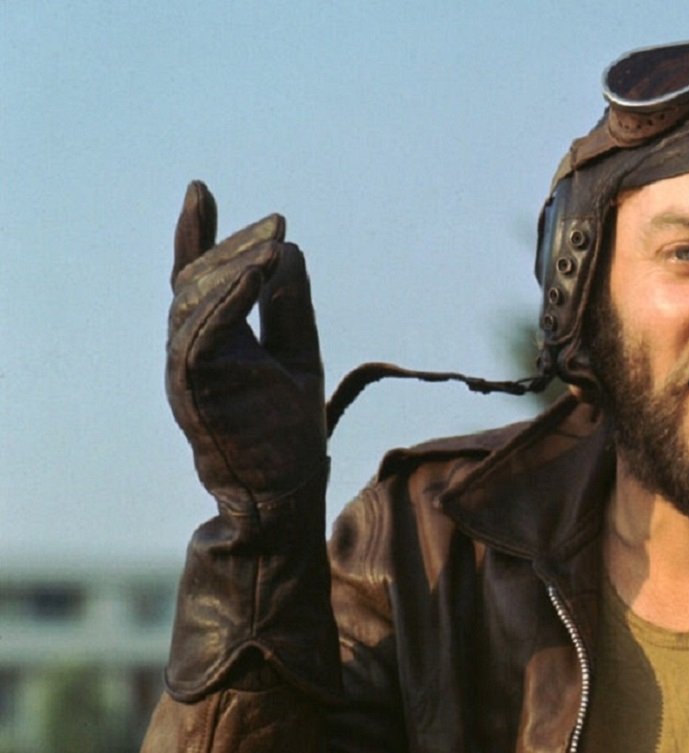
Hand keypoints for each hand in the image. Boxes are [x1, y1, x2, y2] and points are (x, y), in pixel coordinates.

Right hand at [167, 181, 325, 511]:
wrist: (280, 494)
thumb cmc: (285, 431)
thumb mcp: (297, 354)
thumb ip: (290, 308)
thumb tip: (290, 251)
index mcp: (209, 342)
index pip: (194, 279)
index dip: (195, 234)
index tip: (200, 190)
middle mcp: (189, 350)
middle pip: (196, 281)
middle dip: (233, 245)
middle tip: (276, 224)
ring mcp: (187, 367)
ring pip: (196, 299)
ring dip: (235, 264)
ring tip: (273, 241)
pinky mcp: (195, 384)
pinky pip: (205, 328)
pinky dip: (231, 295)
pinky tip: (259, 268)